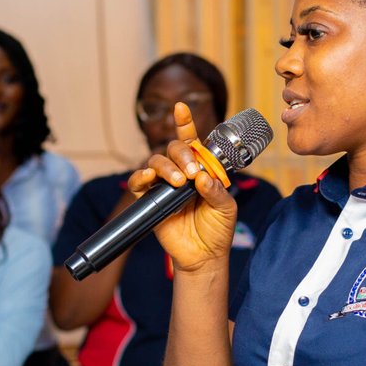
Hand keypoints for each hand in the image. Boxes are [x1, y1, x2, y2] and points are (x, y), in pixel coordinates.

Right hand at [127, 103, 237, 273]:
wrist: (204, 256)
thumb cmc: (217, 230)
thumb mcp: (225, 209)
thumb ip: (216, 191)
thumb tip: (201, 177)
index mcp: (201, 170)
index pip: (192, 143)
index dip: (185, 124)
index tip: (180, 108)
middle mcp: (181, 174)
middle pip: (174, 149)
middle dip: (182, 154)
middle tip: (191, 173)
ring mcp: (164, 186)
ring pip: (156, 162)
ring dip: (166, 167)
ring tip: (178, 182)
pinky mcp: (151, 201)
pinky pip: (139, 184)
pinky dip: (141, 177)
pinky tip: (149, 178)